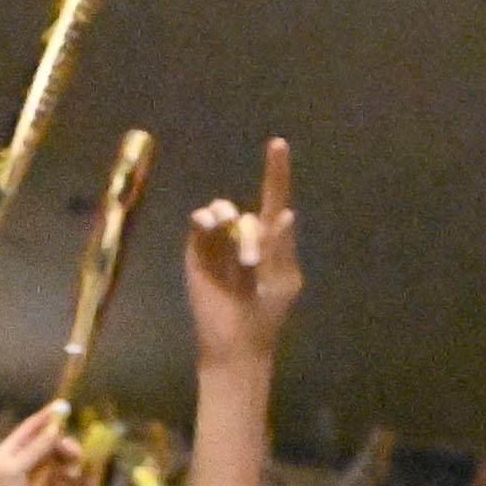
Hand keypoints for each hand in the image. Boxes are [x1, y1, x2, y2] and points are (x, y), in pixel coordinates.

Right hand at [183, 137, 301, 370]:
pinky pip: (200, 221)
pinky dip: (205, 218)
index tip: (278, 143)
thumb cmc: (265, 315)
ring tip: (230, 246)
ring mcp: (219, 240)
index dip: (277, 172)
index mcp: (272, 240)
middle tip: (249, 263)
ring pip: (223, 210)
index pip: (276, 199)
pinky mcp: (198, 248)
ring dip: (228, 222)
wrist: (235, 342)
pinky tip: (210, 226)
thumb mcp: (284, 282)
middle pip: (250, 213)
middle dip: (251, 235)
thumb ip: (283, 248)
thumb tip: (287, 213)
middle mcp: (245, 233)